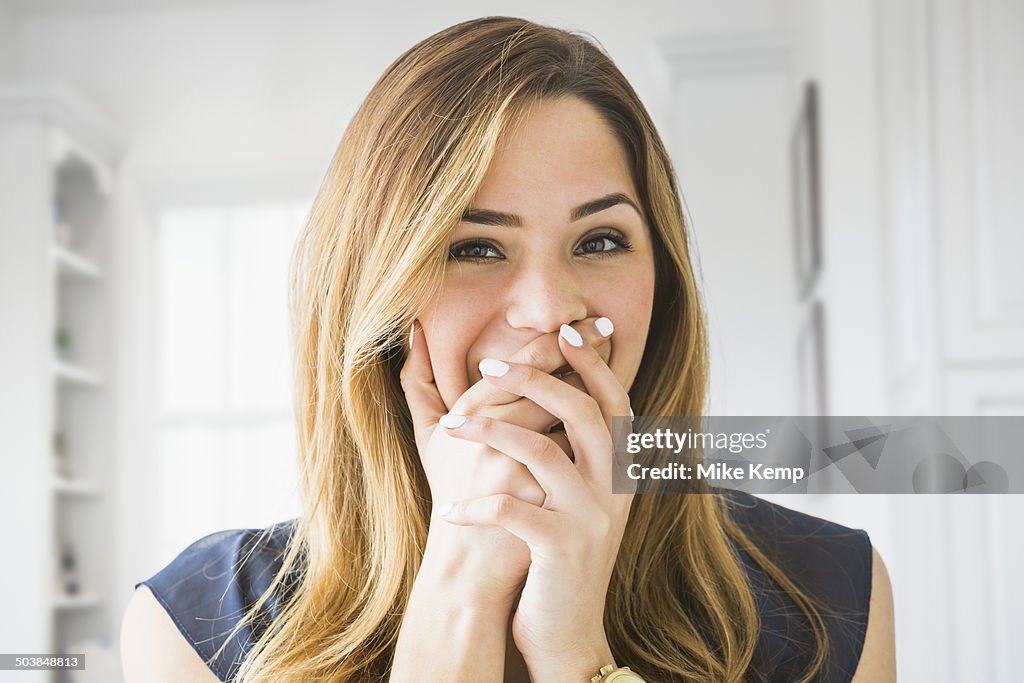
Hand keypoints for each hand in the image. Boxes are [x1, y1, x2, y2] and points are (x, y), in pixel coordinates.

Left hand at [436, 321, 634, 680]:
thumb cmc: (557, 555)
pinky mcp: (562, 550)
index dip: (592, 364)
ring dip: (491, 432)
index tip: (565, 330)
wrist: (568, 633)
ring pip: (543, 453)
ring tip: (452, 426)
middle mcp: (614, 490)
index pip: (614, 402)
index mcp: (618, 472)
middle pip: (583, 413)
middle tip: (489, 367)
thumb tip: (544, 395)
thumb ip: (565, 450)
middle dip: (536, 379)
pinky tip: (453, 510)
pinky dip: (478, 505)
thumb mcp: (571, 501)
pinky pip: (514, 511)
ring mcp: (592, 519)